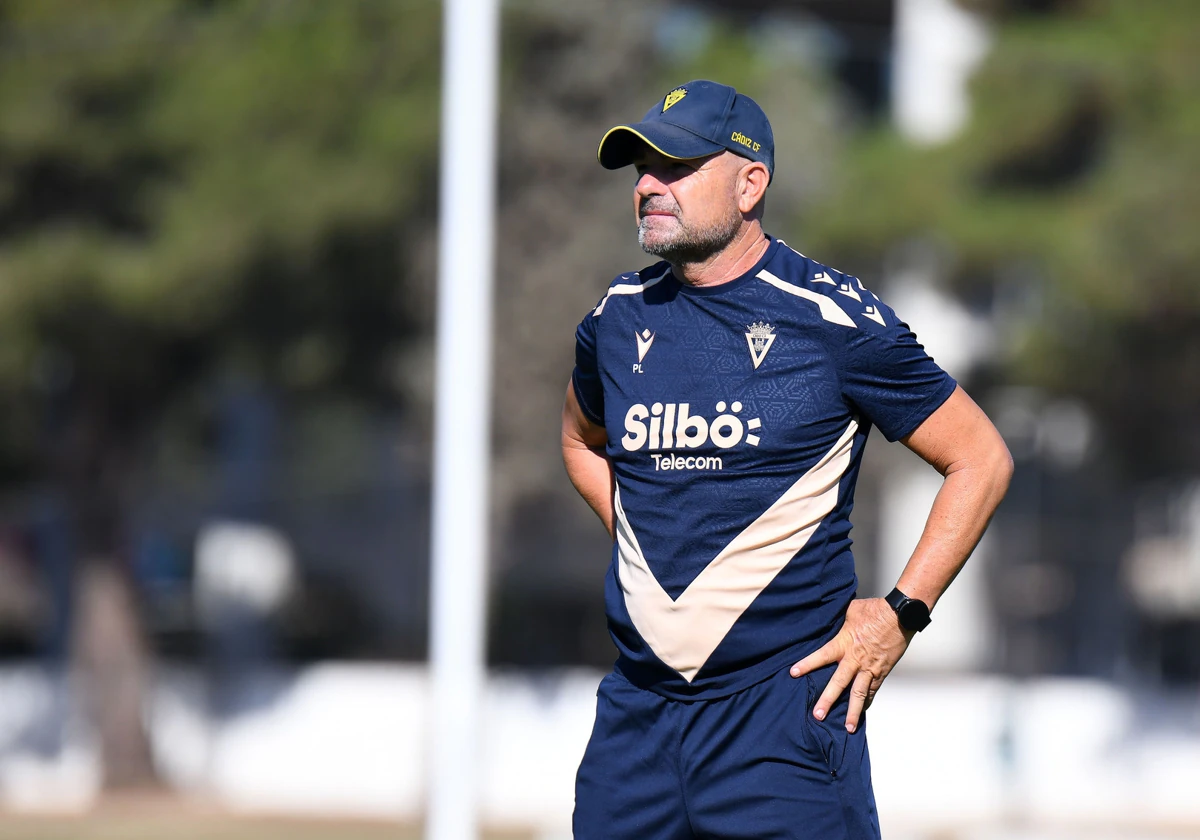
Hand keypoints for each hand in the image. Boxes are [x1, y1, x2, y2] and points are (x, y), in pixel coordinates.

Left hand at [789, 598, 912, 732]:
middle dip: (827, 700)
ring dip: (852, 712)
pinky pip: (873, 690)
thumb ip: (837, 619)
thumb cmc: (875, 610)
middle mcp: (856, 660)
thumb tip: (827, 617)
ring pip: (859, 694)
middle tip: (818, 715)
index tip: (793, 673)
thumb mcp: (850, 610)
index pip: (821, 656)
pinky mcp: (882, 672)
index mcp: (844, 643)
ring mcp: (870, 668)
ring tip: (847, 727)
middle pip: (838, 683)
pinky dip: (867, 701)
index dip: (807, 664)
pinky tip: (862, 711)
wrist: (901, 616)